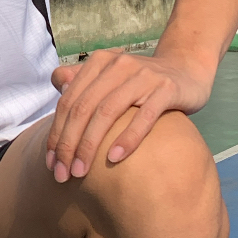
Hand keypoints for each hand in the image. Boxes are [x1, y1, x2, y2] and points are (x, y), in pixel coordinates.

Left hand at [45, 49, 213, 181]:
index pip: (69, 101)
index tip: (50, 163)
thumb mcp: (111, 77)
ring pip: (107, 111)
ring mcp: (143, 76)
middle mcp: (118, 65)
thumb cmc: (141, 82)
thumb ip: (84, 81)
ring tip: (81, 171)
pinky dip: (127, 137)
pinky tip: (114, 158)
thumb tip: (58, 86)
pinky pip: (144, 116)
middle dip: (69, 144)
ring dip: (90, 145)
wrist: (187, 70)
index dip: (56, 133)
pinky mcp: (167, 89)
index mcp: (99, 63)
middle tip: (62, 174)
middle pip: (83, 107)